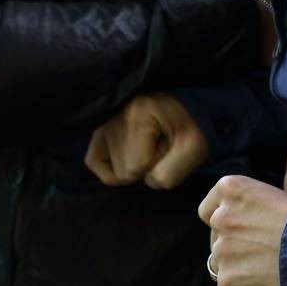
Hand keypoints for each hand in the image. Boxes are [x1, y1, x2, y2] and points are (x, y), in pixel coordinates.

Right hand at [84, 92, 207, 188]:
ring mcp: (104, 120)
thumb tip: (144, 181)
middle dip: (145, 166)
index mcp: (137, 113)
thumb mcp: (193, 150)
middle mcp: (113, 114)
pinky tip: (128, 162)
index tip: (170, 146)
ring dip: (134, 165)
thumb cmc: (193, 126)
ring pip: (112, 170)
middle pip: (122, 171)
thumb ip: (168, 174)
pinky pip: (93, 160)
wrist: (192, 104)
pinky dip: (109, 168)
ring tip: (151, 145)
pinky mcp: (99, 127)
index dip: (156, 166)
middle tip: (162, 145)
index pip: (135, 168)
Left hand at [199, 175, 286, 285]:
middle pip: (215, 236)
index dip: (221, 220)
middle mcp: (220, 215)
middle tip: (258, 249)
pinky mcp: (226, 277)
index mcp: (231, 188)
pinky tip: (263, 278)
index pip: (208, 210)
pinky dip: (242, 284)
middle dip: (231, 244)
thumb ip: (248, 206)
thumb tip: (242, 222)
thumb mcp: (272, 197)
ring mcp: (220, 247)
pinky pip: (228, 283)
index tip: (236, 228)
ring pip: (220, 261)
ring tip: (263, 264)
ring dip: (236, 265)